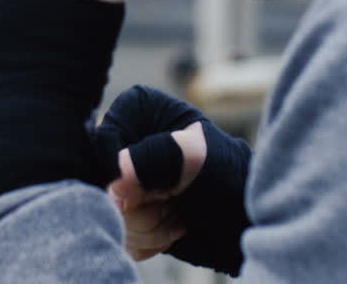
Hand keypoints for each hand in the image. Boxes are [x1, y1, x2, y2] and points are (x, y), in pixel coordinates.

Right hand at [94, 86, 252, 276]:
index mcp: (136, 108)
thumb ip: (152, 159)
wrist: (246, 218)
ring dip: (148, 224)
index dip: (122, 172)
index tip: (155, 185)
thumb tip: (115, 184)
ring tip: (179, 213)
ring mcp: (125, 178)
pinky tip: (175, 226)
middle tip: (174, 200)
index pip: (101, 143)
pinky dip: (149, 239)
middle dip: (139, 204)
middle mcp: (125, 140)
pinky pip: (118, 233)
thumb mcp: (195, 157)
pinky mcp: (128, 210)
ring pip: (109, 213)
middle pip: (100, 183)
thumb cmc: (227, 175)